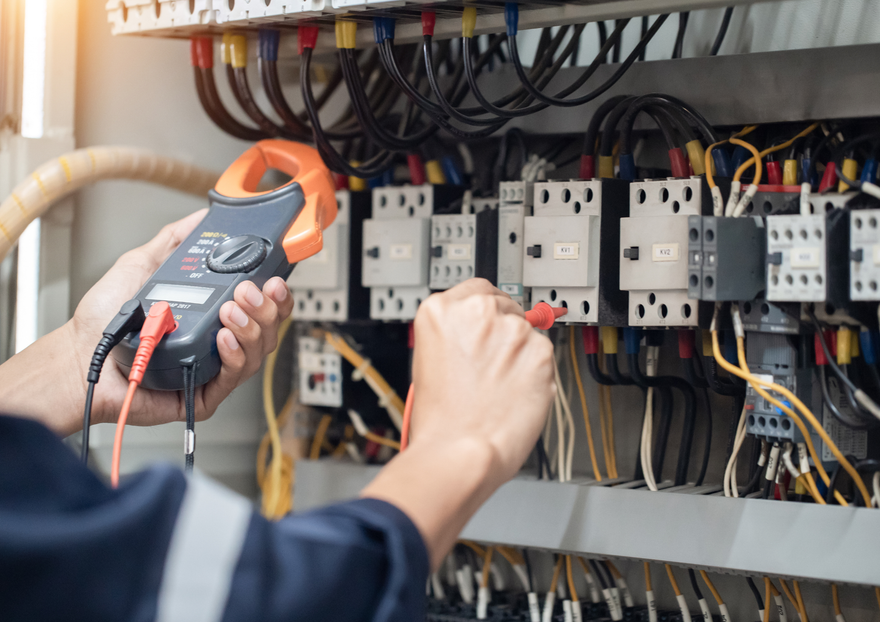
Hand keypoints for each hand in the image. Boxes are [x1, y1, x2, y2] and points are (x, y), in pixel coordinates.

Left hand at [0, 209, 292, 434]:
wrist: (79, 354)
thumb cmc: (104, 321)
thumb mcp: (142, 265)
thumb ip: (174, 240)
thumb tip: (201, 216)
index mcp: (214, 314)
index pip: (261, 305)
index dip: (275, 293)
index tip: (273, 277)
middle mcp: (219, 341)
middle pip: (268, 329)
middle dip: (266, 307)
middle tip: (248, 291)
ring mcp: (213, 369)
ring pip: (258, 353)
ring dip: (251, 328)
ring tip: (230, 310)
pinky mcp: (203, 394)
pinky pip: (233, 378)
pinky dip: (234, 356)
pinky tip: (223, 337)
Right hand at [362, 279, 554, 567]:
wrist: (459, 453)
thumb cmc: (439, 422)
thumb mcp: (428, 361)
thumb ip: (455, 336)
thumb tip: (478, 333)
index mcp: (440, 311)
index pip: (475, 290)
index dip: (484, 312)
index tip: (486, 325)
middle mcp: (477, 312)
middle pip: (504, 305)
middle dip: (502, 332)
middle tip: (492, 365)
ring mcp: (511, 330)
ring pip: (526, 332)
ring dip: (519, 354)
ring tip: (499, 388)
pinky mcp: (540, 351)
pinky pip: (543, 356)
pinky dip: (535, 373)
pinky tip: (515, 394)